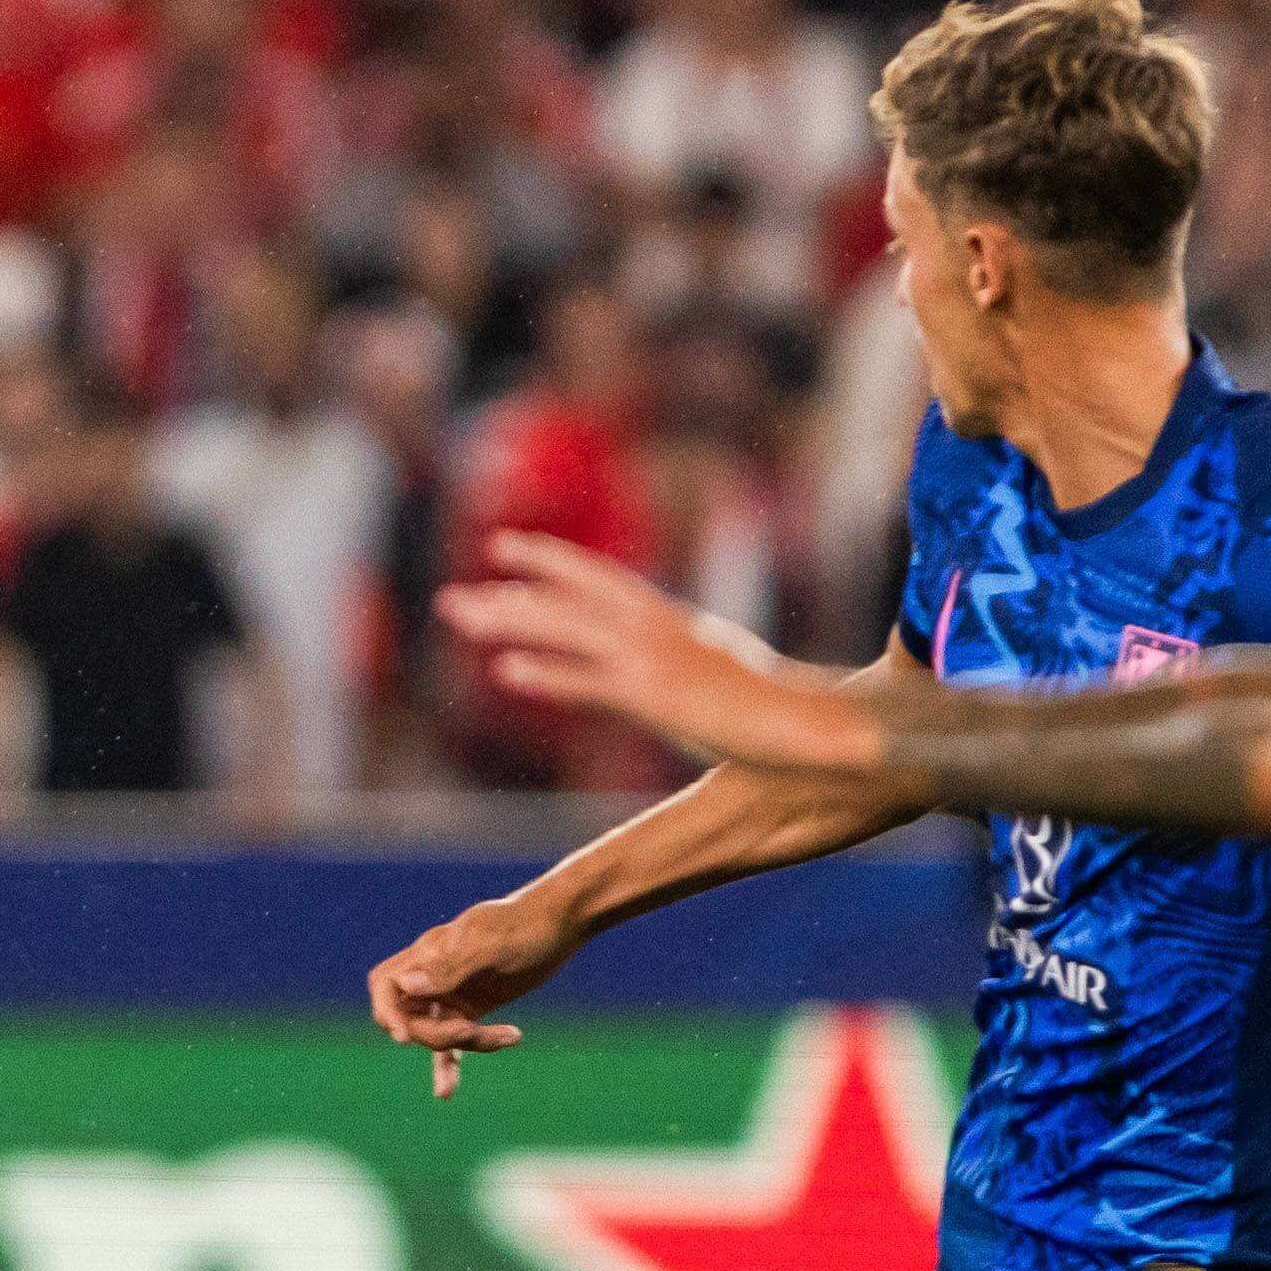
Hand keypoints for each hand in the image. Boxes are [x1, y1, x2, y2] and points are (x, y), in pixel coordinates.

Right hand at [373, 885, 583, 1099]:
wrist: (560, 924)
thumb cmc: (525, 926)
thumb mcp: (490, 945)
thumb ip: (448, 967)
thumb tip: (406, 985)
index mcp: (430, 953)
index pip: (386, 985)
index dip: (387, 1013)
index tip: (405, 1037)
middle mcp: (434, 974)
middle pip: (410, 1018)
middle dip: (437, 1034)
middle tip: (472, 1030)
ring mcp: (452, 993)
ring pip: (435, 1034)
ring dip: (462, 1046)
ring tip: (509, 1036)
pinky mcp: (472, 1007)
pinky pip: (452, 1042)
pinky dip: (450, 1065)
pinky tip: (445, 1093)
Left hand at [437, 536, 880, 773]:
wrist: (819, 723)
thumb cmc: (775, 707)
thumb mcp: (719, 672)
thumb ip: (683, 660)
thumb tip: (664, 665)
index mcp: (672, 623)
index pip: (600, 579)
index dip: (550, 560)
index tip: (503, 547)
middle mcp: (658, 631)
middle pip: (571, 599)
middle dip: (510, 594)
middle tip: (451, 599)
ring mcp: (656, 662)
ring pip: (569, 630)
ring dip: (511, 620)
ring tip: (460, 616)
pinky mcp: (660, 700)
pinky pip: (591, 683)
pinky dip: (547, 674)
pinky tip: (504, 671)